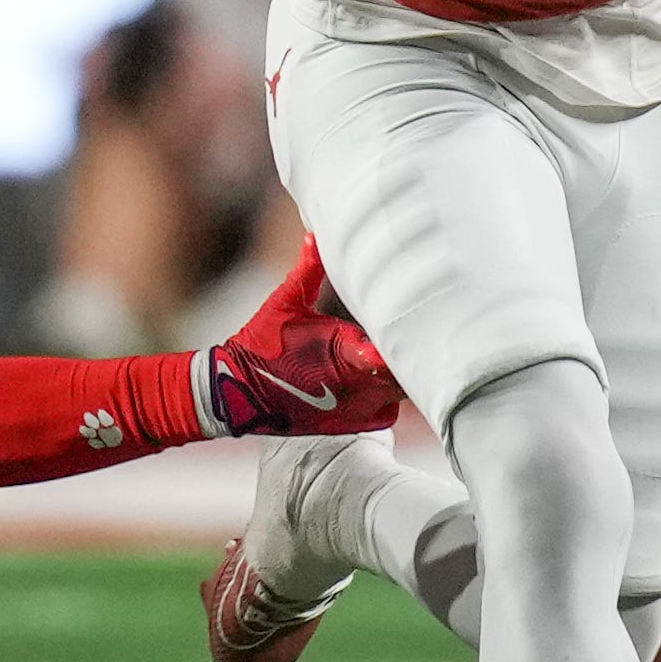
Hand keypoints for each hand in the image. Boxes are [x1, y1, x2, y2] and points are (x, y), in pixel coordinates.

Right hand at [199, 240, 402, 439]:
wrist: (239, 392)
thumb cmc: (262, 344)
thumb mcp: (284, 303)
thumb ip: (307, 270)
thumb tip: (315, 236)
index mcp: (343, 353)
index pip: (391, 354)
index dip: (411, 342)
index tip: (422, 324)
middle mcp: (354, 386)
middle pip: (407, 375)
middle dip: (413, 355)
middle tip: (419, 332)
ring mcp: (355, 409)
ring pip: (399, 394)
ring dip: (401, 377)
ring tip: (405, 353)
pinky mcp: (351, 425)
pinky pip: (386, 411)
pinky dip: (386, 396)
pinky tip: (379, 378)